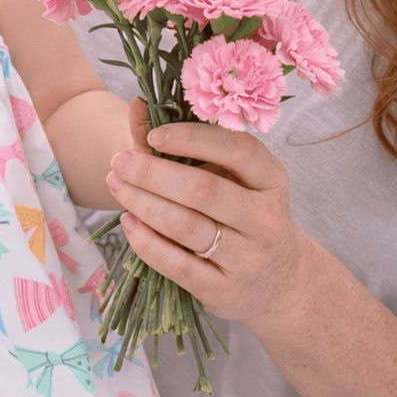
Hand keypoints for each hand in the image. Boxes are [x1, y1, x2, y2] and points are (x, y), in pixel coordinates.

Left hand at [106, 105, 310, 334]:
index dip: (193, 138)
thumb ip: (185, 143)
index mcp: (272, 180)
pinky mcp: (224, 290)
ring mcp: (248, 258)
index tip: (155, 134)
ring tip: (116, 186)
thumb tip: (138, 105)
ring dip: (142, 203)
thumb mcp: (233, 178)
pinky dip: (146, 242)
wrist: (280, 283)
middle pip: (203, 190)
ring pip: (186, 227)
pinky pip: (178, 265)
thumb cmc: (245, 215)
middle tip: (118, 162)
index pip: (239, 150)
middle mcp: (265, 219)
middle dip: (153, 173)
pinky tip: (128, 222)